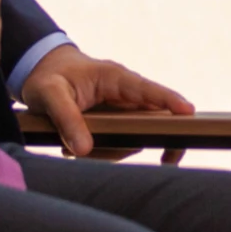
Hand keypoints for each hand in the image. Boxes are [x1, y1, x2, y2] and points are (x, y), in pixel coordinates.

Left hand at [20, 44, 195, 163]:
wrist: (41, 71)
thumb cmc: (46, 77)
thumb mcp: (49, 94)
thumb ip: (66, 119)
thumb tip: (84, 150)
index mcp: (114, 78)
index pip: (148, 90)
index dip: (170, 101)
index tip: (189, 113)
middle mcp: (124, 93)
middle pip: (152, 118)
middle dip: (151, 139)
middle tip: (166, 160)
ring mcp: (121, 108)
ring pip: (134, 137)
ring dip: (111, 150)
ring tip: (72, 146)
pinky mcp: (115, 122)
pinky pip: (119, 142)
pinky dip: (100, 151)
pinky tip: (73, 146)